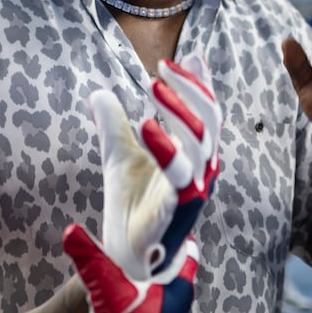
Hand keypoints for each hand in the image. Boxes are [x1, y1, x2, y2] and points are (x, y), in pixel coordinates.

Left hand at [90, 53, 220, 280]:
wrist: (125, 253)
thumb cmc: (131, 206)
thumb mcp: (118, 156)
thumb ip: (114, 125)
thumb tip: (101, 91)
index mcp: (192, 155)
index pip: (204, 113)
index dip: (197, 85)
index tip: (181, 58)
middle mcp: (200, 169)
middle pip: (210, 122)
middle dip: (191, 90)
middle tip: (163, 68)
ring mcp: (193, 189)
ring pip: (202, 143)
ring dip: (180, 110)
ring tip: (153, 85)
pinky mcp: (178, 208)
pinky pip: (181, 174)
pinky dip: (167, 147)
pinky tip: (146, 124)